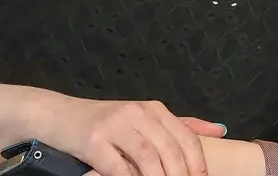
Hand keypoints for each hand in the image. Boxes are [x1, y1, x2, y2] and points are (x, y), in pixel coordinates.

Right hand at [44, 96, 225, 175]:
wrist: (58, 116)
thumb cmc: (104, 123)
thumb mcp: (143, 118)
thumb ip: (179, 125)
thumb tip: (219, 131)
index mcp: (153, 109)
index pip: (186, 137)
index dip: (197, 163)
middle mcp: (137, 113)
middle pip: (169, 149)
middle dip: (181, 174)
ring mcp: (115, 126)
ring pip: (147, 158)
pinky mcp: (93, 141)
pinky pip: (117, 167)